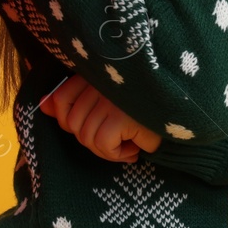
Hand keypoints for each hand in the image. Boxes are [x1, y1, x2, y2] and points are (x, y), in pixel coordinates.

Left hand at [40, 74, 162, 162]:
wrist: (185, 108)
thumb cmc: (147, 108)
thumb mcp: (106, 102)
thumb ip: (71, 101)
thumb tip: (42, 105)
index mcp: (95, 73)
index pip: (61, 98)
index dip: (70, 120)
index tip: (96, 126)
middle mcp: (100, 82)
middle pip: (74, 125)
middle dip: (93, 140)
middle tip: (118, 139)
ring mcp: (110, 98)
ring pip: (87, 138)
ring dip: (108, 151)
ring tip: (128, 144)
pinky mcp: (122, 115)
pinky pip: (103, 145)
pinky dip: (118, 154)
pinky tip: (135, 148)